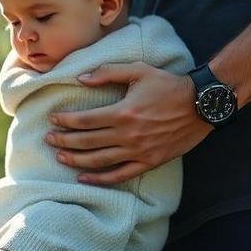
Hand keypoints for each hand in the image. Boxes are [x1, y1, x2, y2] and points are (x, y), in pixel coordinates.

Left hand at [45, 62, 212, 184]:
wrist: (202, 105)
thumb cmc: (169, 85)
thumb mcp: (139, 71)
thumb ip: (108, 73)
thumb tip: (80, 78)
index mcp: (123, 112)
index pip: (85, 120)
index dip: (65, 121)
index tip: (52, 120)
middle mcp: (128, 134)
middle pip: (87, 142)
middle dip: (64, 141)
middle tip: (48, 140)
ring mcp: (139, 151)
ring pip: (99, 161)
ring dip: (76, 161)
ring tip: (59, 158)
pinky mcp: (149, 162)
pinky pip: (121, 175)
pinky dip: (101, 179)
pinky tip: (84, 178)